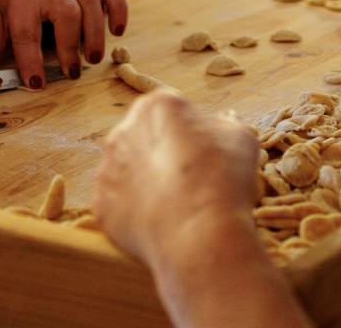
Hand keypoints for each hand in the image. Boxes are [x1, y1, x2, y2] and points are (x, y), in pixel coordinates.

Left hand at [0, 0, 127, 88]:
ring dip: (95, 32)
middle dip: (70, 45)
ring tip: (93, 58)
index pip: (26, 31)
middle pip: (67, 13)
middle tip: (71, 73)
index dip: (30, 59)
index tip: (36, 84)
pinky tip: (117, 30)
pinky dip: (118, 8)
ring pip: (91, 1)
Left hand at [94, 91, 262, 273]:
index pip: (172, 112)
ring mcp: (107, 170)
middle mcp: (122, 132)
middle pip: (145, 138)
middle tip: (189, 178)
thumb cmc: (223, 179)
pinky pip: (119, 204)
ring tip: (175, 203)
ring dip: (146, 181)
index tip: (204, 152)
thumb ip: (224, 124)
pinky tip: (159, 221)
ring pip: (128, 170)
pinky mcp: (100, 205)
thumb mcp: (240, 137)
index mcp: (156, 106)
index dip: (191, 132)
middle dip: (162, 153)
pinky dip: (135, 211)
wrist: (198, 234)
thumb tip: (219, 124)